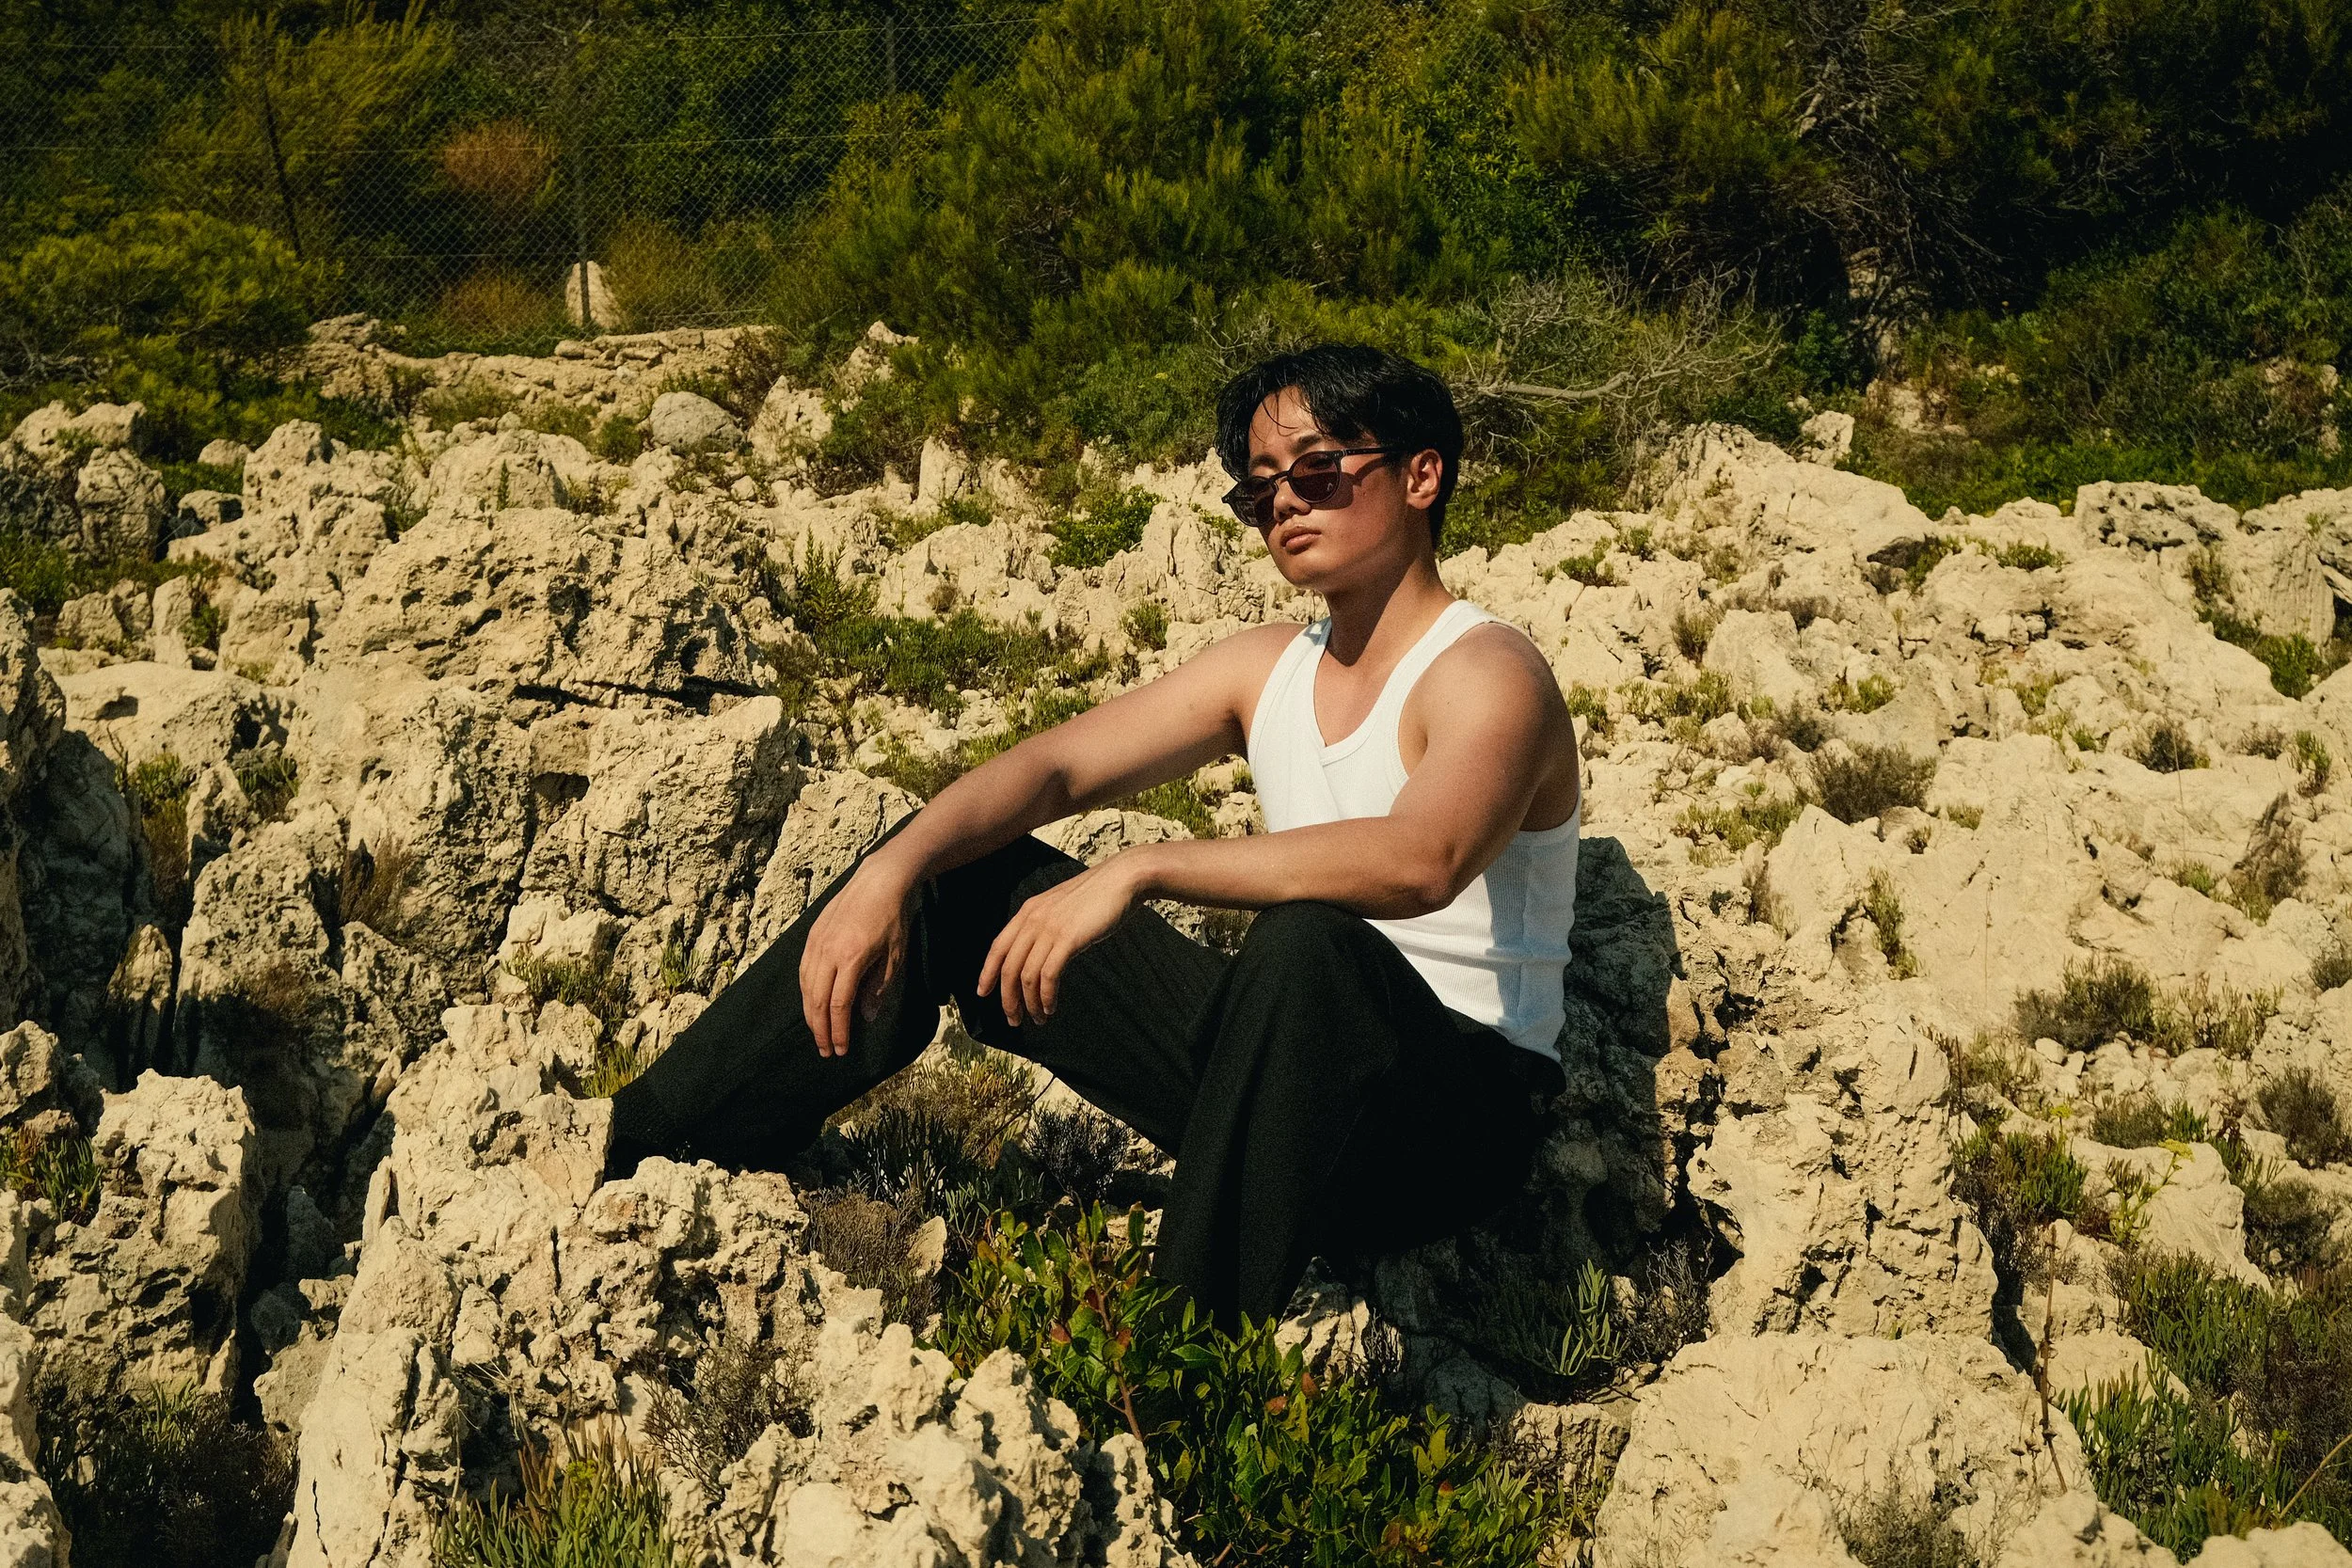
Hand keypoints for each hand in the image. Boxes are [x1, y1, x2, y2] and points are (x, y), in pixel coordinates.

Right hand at [800, 858, 914, 1056]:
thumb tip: (866, 1018)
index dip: (838, 1030)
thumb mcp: (894, 956)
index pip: (839, 1005)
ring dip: (810, 1013)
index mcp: (851, 958)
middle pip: (817, 1000)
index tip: (840, 1049)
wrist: (878, 881)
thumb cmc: (892, 919)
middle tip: (825, 1050)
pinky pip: (803, 970)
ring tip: (817, 1032)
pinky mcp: (812, 935)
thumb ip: (878, 988)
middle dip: (820, 1029)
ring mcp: (817, 942)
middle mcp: (828, 952)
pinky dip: (805, 991)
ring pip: (806, 986)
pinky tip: (811, 1002)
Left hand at [977, 858, 1139, 1026]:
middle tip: (1013, 1020)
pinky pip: (1049, 975)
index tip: (983, 992)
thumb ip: (1045, 924)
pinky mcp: (1068, 939)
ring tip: (1037, 1018)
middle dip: (1008, 998)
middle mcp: (1033, 920)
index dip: (987, 972)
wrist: (1121, 880)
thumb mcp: (1060, 906)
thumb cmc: (1097, 895)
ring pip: (1027, 976)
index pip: (998, 947)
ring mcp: (1050, 929)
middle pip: (1009, 967)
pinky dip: (1046, 996)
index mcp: (1028, 911)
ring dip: (1029, 1003)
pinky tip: (1051, 1006)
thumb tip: (1038, 951)